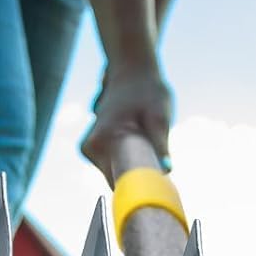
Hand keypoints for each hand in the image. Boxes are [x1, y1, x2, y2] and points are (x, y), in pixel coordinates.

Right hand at [81, 57, 173, 176]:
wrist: (132, 68)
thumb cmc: (148, 90)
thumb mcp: (160, 116)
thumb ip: (160, 144)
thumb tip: (166, 169)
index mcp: (101, 142)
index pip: (121, 184)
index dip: (143, 187)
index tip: (159, 182)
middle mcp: (90, 147)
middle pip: (120, 180)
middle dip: (140, 172)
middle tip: (156, 150)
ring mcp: (89, 148)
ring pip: (118, 172)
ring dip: (135, 162)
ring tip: (144, 134)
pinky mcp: (93, 147)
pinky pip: (115, 163)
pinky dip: (128, 156)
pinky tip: (135, 135)